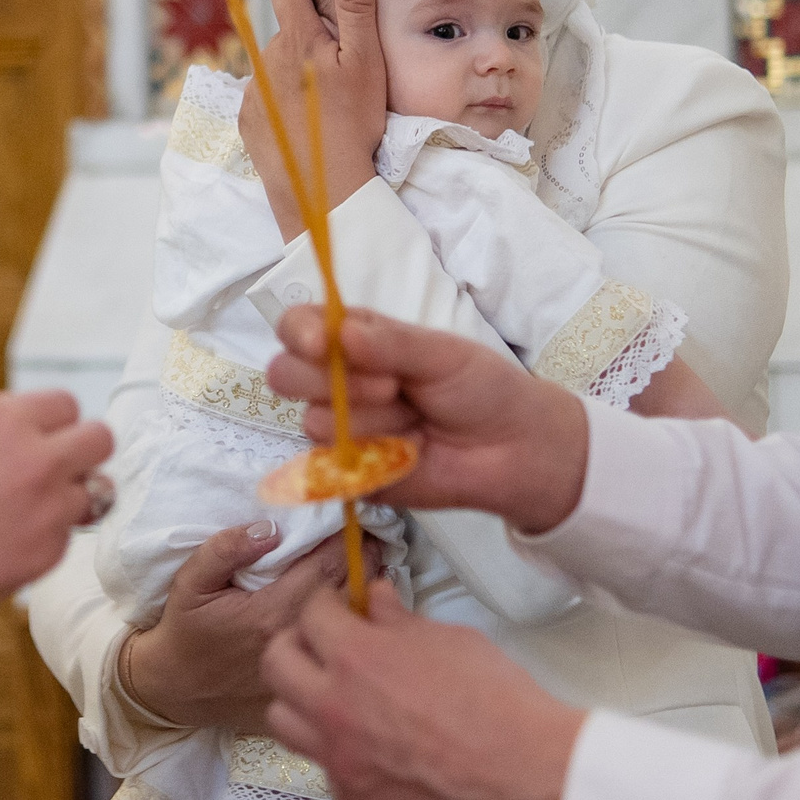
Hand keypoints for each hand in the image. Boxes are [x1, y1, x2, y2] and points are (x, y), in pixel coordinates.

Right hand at [0, 390, 112, 626]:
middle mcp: (35, 456)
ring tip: (27, 516)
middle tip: (64, 473)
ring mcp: (47, 504)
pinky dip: (45, 541)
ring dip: (68, 502)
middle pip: (101, 439)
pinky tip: (6, 546)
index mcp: (4, 419)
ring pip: (93, 492)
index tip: (46, 442)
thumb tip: (36, 427)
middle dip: (86, 455)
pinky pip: (66, 537)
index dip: (57, 426)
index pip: (67, 404)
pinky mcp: (51, 549)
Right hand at [121, 524, 372, 735]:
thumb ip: (225, 550)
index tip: (357, 518)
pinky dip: (358, 623)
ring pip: (358, 621)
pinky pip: (347, 646)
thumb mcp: (191, 582)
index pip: (329, 566)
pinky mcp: (314, 678)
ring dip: (366, 591)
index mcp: (274, 609)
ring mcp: (310, 663)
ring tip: (365, 567)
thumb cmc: (187, 630)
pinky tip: (353, 608)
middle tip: (370, 538)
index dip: (350, 539)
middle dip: (367, 560)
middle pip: (354, 591)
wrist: (180, 689)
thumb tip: (270, 528)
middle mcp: (300, 637)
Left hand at [243, 0, 386, 240]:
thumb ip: (357, 8)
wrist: (322, 188)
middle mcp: (268, 59)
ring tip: (326, 99)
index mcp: (297, 39)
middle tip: (336, 57)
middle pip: (287, 33)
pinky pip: (268, 97)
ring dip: (297, 71)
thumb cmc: (353, 122)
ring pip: (278, 67)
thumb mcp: (366, 61)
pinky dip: (285, 100)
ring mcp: (255, 91)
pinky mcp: (250, 120)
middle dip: (306, 35)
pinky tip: (308, 120)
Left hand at [263, 581, 582, 799]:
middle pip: (276, 662)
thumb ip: (398, 619)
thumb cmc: (497, 703)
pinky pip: (319, 763)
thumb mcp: (448, 638)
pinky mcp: (351, 796)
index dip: (324, 603)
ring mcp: (338, 757)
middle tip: (321, 641)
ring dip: (300, 697)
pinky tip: (364, 739)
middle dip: (296, 643)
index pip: (309, 614)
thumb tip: (375, 599)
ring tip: (331, 691)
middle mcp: (334, 707)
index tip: (334, 604)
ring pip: (281, 717)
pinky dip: (333, 746)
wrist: (525, 774)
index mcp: (357, 657)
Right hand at [268, 305, 589, 533]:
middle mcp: (336, 381)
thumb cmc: (480, 388)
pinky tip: (408, 454)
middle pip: (285, 375)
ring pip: (316, 422)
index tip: (322, 345)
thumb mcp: (442, 354)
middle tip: (393, 388)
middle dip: (333, 382)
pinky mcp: (348, 473)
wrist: (513, 450)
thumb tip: (339, 334)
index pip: (298, 326)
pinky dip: (373, 459)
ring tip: (415, 422)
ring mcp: (340, 428)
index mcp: (354, 339)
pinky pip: (333, 466)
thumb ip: (391, 343)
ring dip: (371, 423)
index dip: (299, 333)